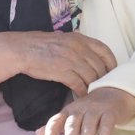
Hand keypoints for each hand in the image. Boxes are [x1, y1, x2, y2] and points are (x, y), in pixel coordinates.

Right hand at [0, 30, 117, 95]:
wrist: (22, 49)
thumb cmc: (41, 45)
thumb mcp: (63, 38)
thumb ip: (78, 44)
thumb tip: (88, 51)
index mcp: (80, 38)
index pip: (105, 50)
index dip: (111, 63)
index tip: (112, 72)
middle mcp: (78, 47)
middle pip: (100, 66)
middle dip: (103, 79)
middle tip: (102, 87)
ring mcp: (71, 59)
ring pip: (91, 77)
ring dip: (93, 87)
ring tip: (92, 94)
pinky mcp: (62, 71)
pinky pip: (79, 84)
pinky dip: (82, 91)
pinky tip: (80, 95)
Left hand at [38, 86, 134, 134]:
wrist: (115, 93)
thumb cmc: (90, 108)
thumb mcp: (72, 114)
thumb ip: (57, 125)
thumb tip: (37, 134)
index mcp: (69, 110)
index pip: (56, 120)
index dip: (50, 131)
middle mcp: (81, 108)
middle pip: (72, 124)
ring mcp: (96, 109)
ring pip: (89, 124)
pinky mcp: (110, 111)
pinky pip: (106, 123)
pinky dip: (103, 134)